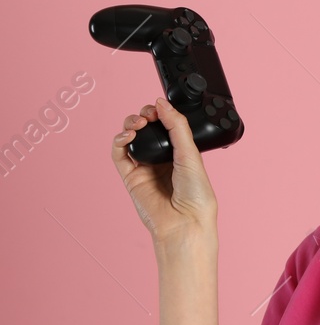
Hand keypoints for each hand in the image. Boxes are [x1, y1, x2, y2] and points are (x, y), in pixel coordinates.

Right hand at [111, 98, 218, 247]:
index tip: (160, 106)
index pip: (164, 126)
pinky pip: (119, 155)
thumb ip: (177, 127)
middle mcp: (161, 159)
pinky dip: (119, 141)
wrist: (185, 221)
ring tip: (138, 123)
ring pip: (130, 139)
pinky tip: (128, 135)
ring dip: (130, 125)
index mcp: (180, 153)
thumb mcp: (191, 154)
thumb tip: (162, 103)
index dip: (160, 113)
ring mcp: (144, 168)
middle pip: (145, 129)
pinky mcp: (130, 177)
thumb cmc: (196, 195)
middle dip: (143, 116)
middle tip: (148, 114)